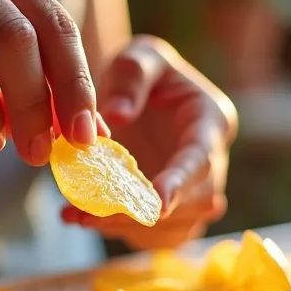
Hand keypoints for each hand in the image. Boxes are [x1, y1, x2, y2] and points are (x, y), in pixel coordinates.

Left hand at [61, 36, 237, 249]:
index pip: (202, 158)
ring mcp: (194, 189)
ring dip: (129, 229)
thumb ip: (131, 75)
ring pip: (176, 226)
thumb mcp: (139, 56)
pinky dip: (122, 232)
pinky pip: (158, 234)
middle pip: (192, 202)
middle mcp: (211, 160)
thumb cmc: (142, 70)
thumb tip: (116, 116)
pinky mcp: (174, 208)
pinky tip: (81, 218)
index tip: (157, 204)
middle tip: (92, 215)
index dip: (181, 182)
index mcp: (211, 122)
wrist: (137, 92)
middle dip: (143, 214)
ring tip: (78, 216)